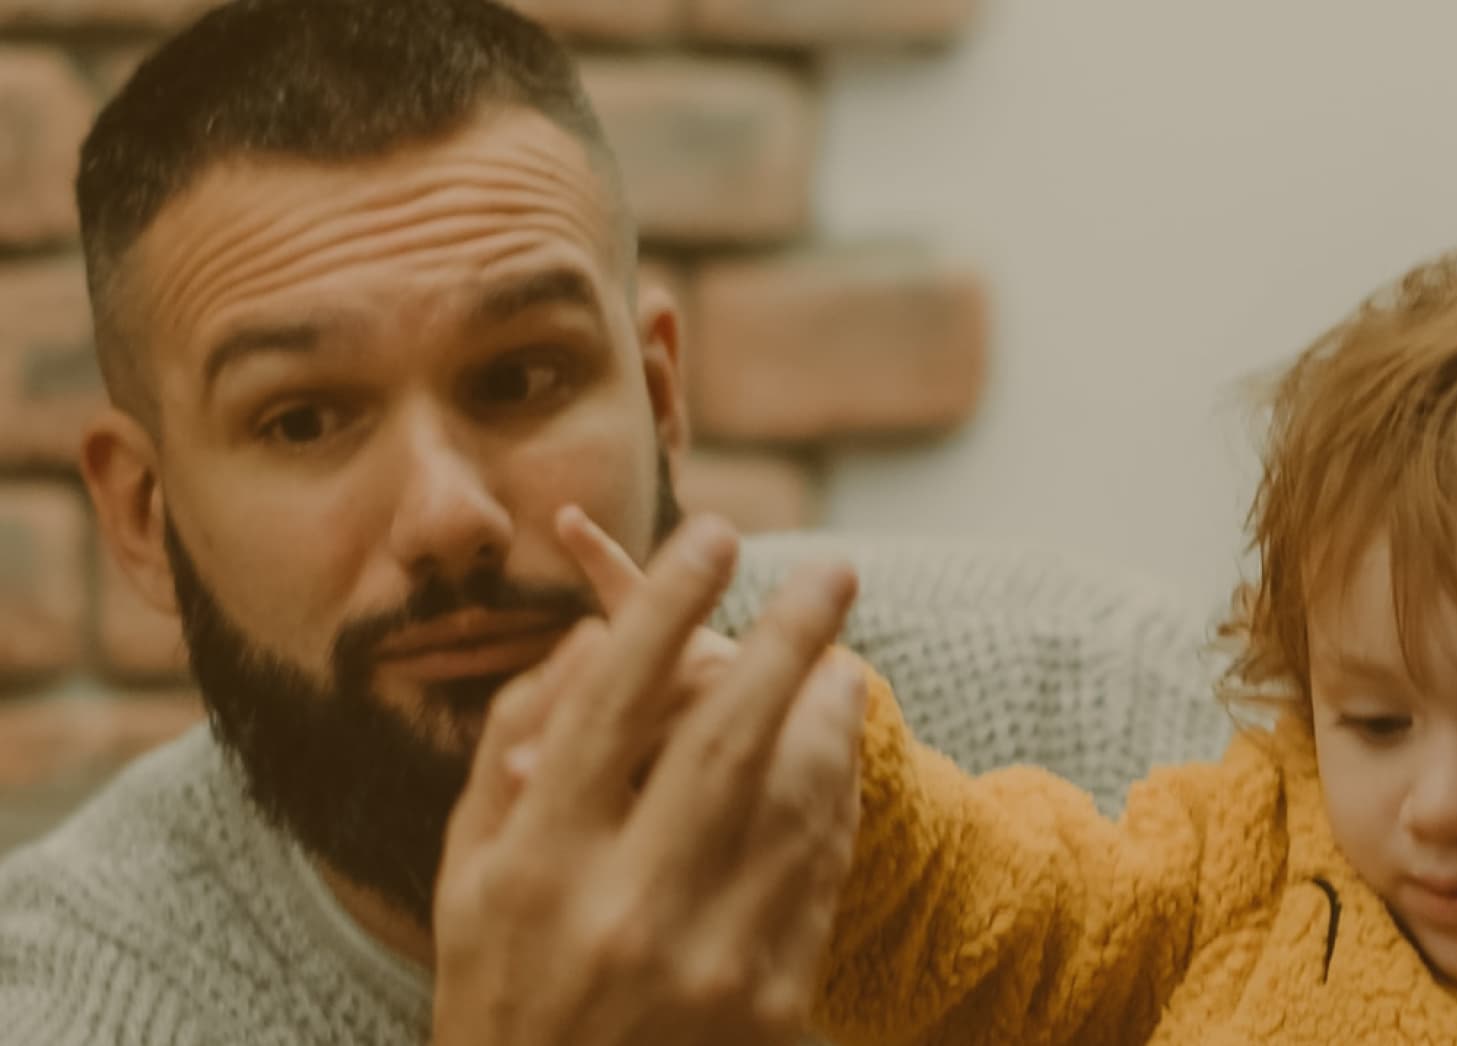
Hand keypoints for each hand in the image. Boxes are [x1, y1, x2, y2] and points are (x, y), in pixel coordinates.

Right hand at [429, 508, 867, 1044]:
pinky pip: (822, 872)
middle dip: (786, 636)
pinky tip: (838, 751)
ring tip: (839, 658)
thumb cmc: (502, 988)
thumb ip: (514, 748)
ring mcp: (704, 963)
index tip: (713, 534)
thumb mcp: (468, 876)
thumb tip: (596, 638)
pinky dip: (838, 796)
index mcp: (533, 867)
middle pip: (725, 737)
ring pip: (795, 800)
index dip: (666, 604)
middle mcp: (621, 909)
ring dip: (831, 714)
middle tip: (830, 571)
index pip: (611, 702)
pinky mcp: (769, 1005)